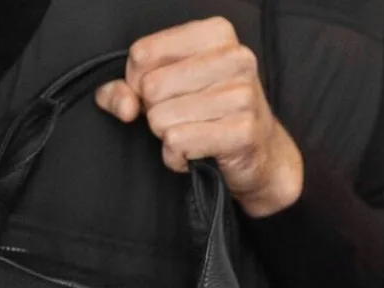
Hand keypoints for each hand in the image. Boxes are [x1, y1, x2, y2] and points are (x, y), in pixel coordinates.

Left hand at [94, 16, 303, 217]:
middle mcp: (235, 57)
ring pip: (161, 118)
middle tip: (180, 119)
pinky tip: (196, 153)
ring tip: (191, 136)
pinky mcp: (241, 131)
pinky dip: (176, 157)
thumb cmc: (207, 116)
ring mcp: (242, 94)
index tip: (160, 95)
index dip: (137, 84)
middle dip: (154, 113)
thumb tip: (125, 105)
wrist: (258, 154)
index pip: (142, 53)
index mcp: (216, 34)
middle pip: (150, 88)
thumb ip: (125, 91)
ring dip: (167, 137)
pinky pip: (177, 143)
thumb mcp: (166, 92)